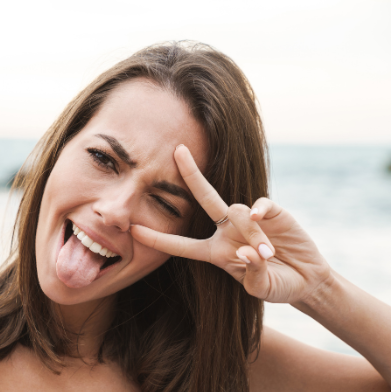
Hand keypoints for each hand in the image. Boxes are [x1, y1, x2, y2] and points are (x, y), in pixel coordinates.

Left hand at [130, 145, 331, 303]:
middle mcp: (226, 231)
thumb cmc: (276, 285)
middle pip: (204, 198)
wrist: (306, 280)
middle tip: (177, 151)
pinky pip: (260, 204)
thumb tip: (245, 252)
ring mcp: (248, 219)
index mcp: (215, 252)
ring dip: (252, 233)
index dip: (158, 239)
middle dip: (190, 174)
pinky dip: (260, 208)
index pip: (180, 245)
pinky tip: (260, 217)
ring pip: (238, 212)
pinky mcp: (272, 213)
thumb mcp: (262, 288)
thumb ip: (252, 274)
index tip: (132, 230)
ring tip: (269, 255)